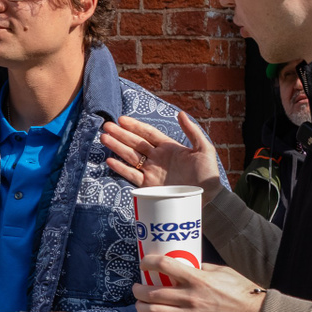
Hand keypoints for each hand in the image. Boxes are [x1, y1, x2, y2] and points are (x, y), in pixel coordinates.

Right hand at [100, 112, 221, 192]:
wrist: (207, 198)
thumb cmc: (207, 173)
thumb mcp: (204, 149)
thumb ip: (192, 131)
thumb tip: (180, 113)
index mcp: (169, 147)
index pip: (148, 133)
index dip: (135, 126)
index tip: (122, 119)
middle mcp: (157, 158)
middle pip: (135, 143)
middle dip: (121, 134)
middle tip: (107, 126)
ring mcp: (151, 171)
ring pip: (130, 157)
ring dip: (117, 147)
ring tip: (104, 138)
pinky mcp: (148, 186)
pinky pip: (132, 175)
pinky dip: (121, 168)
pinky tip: (110, 160)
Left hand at [132, 257, 265, 311]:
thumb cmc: (244, 293)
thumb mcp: (223, 272)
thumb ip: (203, 269)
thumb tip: (187, 265)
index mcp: (198, 279)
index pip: (165, 265)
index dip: (149, 262)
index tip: (144, 263)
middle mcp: (191, 297)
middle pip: (151, 293)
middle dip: (139, 290)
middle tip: (137, 288)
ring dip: (142, 309)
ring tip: (141, 306)